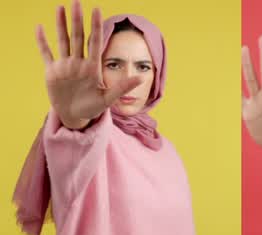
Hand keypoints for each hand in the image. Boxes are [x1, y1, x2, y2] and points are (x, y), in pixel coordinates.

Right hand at [36, 3, 142, 129]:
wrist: (75, 117)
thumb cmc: (92, 108)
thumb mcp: (108, 99)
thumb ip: (122, 87)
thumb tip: (141, 78)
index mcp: (92, 68)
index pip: (95, 43)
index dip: (96, 27)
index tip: (97, 10)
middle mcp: (78, 63)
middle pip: (77, 38)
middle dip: (77, 21)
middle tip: (77, 2)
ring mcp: (65, 66)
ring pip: (63, 41)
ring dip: (61, 25)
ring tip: (60, 7)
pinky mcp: (52, 72)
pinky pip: (46, 54)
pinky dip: (42, 42)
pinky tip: (39, 28)